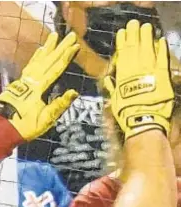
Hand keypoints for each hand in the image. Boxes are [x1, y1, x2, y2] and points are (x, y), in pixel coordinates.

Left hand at [0, 31, 79, 140]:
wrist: (3, 128)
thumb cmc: (25, 126)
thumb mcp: (45, 120)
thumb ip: (59, 105)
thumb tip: (74, 92)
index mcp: (38, 89)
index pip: (55, 69)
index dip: (66, 57)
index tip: (75, 45)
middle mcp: (31, 81)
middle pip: (48, 60)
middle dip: (60, 47)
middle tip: (70, 35)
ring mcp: (24, 81)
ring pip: (38, 60)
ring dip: (47, 47)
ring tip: (54, 35)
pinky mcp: (20, 83)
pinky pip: (30, 65)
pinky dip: (36, 56)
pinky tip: (40, 51)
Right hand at [104, 20, 173, 139]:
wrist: (142, 119)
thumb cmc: (126, 112)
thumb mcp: (114, 100)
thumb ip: (112, 87)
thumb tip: (107, 79)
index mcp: (123, 72)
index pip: (122, 51)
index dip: (122, 40)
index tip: (122, 32)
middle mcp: (136, 67)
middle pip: (135, 45)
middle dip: (134, 33)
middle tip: (134, 24)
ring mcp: (149, 68)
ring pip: (148, 47)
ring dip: (147, 36)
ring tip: (146, 28)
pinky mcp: (162, 73)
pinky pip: (162, 57)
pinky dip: (162, 48)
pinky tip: (161, 40)